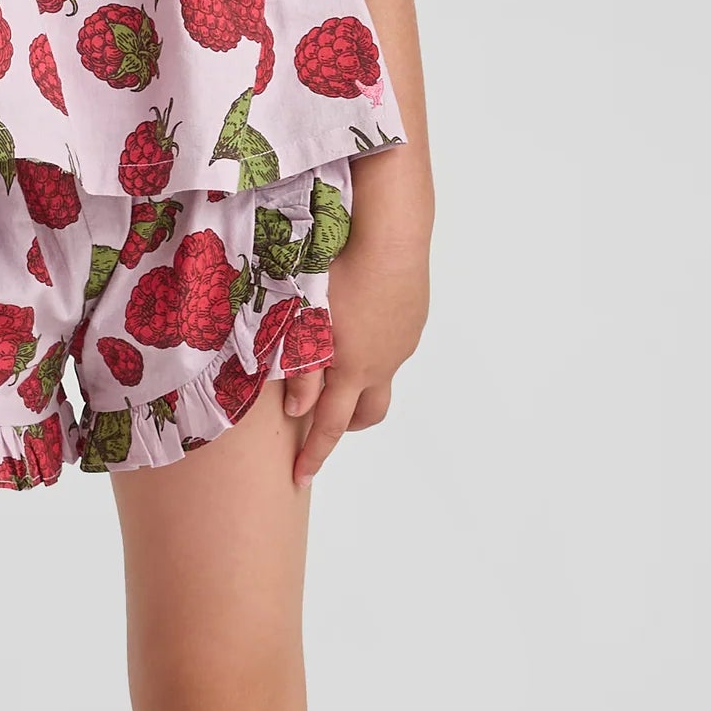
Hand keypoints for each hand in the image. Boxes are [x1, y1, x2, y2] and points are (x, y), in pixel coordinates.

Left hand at [278, 173, 431, 486]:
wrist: (392, 232)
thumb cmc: (339, 269)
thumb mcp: (307, 319)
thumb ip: (300, 369)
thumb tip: (296, 410)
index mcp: (352, 367)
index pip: (330, 427)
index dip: (314, 455)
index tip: (300, 478)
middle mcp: (382, 362)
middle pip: (368, 414)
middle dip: (347, 426)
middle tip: (325, 423)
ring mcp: (402, 341)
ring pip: (382, 377)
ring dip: (361, 384)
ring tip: (340, 365)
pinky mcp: (413, 318)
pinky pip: (392, 345)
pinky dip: (374, 349)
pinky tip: (360, 321)